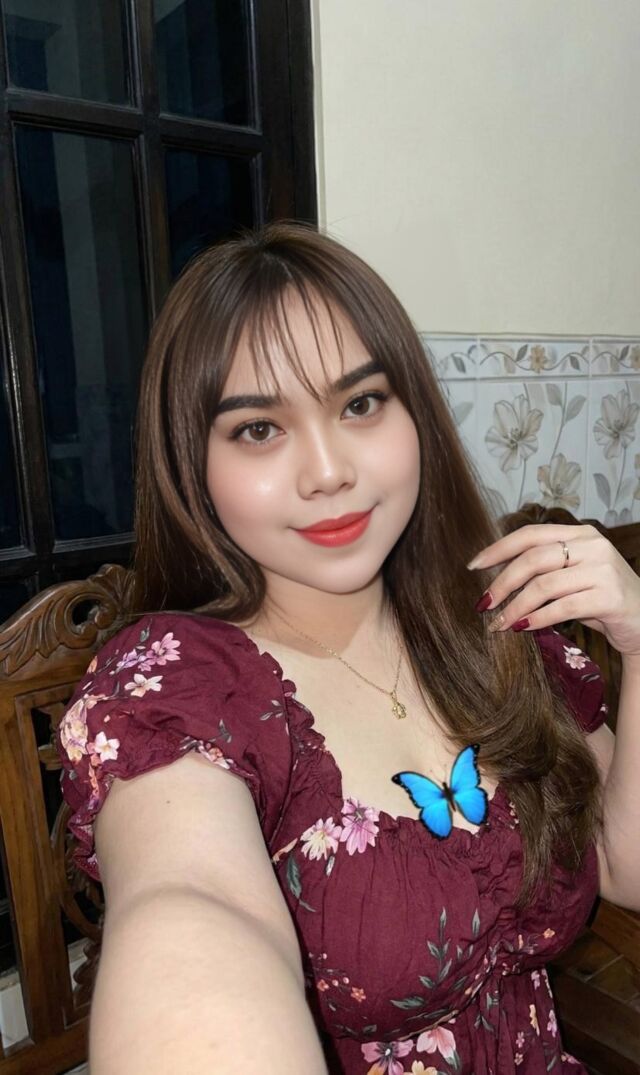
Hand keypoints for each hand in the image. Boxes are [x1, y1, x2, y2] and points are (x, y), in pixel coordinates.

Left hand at [467, 523, 639, 657]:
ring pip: (544, 585)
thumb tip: (495, 580)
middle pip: (533, 559)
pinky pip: (562, 608)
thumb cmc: (601, 600)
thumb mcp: (573, 577)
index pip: (531, 534)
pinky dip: (537, 619)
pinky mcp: (609, 597)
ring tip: (498, 624)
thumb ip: (544, 570)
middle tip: (483, 603)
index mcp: (581, 534)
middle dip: (502, 583)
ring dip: (515, 607)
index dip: (498, 548)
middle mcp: (593, 546)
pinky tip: (522, 628)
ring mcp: (603, 570)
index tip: (473, 566)